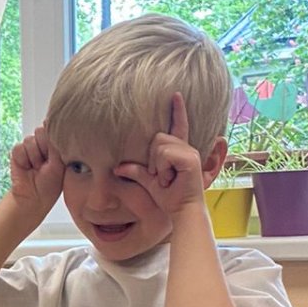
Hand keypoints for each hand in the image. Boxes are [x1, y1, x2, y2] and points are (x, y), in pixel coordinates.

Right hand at [10, 127, 64, 212]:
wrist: (33, 197)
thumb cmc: (50, 184)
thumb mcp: (59, 163)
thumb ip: (55, 144)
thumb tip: (48, 123)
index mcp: (55, 145)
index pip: (53, 129)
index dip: (53, 139)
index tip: (54, 155)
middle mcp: (43, 144)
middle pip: (41, 131)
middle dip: (43, 148)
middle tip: (46, 163)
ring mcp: (30, 147)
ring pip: (30, 140)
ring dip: (34, 157)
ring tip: (37, 168)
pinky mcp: (18, 153)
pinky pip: (19, 148)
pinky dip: (23, 159)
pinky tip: (27, 167)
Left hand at [116, 94, 206, 213]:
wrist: (182, 212)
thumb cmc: (168, 197)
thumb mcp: (148, 182)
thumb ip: (135, 171)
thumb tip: (117, 167)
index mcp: (178, 151)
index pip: (178, 126)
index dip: (177, 110)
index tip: (175, 94)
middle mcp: (186, 148)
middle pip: (157, 138)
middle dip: (152, 160)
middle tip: (161, 177)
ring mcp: (189, 152)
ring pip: (159, 146)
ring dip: (157, 166)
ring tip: (166, 179)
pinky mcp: (190, 158)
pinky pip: (164, 154)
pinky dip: (162, 169)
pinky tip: (169, 179)